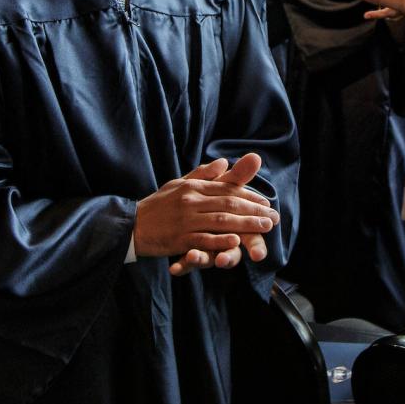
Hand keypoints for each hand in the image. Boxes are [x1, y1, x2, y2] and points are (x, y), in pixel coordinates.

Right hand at [135, 153, 279, 276]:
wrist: (131, 225)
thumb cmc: (157, 206)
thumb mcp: (178, 184)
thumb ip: (202, 174)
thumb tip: (224, 162)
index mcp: (192, 186)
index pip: (226, 189)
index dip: (248, 196)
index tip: (266, 203)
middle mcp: (191, 201)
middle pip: (228, 204)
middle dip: (254, 210)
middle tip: (273, 217)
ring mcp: (185, 220)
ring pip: (221, 221)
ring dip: (246, 224)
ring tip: (264, 227)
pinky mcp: (179, 238)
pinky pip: (204, 239)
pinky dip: (221, 240)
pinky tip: (237, 241)